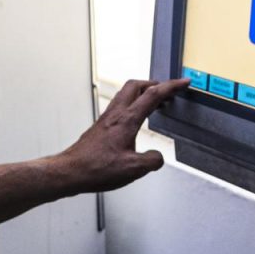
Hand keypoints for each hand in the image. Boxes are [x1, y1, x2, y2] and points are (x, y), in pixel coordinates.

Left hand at [54, 78, 191, 193]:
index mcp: (127, 120)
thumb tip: (158, 157)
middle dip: (155, 83)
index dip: (171, 87)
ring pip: (126, 94)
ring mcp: (107, 118)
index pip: (153, 95)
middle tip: (168, 90)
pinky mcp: (101, 126)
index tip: (183, 82)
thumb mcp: (133, 169)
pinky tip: (135, 119)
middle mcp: (116, 114)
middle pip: (136, 85)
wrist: (71, 171)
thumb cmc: (96, 169)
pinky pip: (120, 106)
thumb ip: (152, 161)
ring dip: (142, 93)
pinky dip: (133, 104)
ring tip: (155, 102)